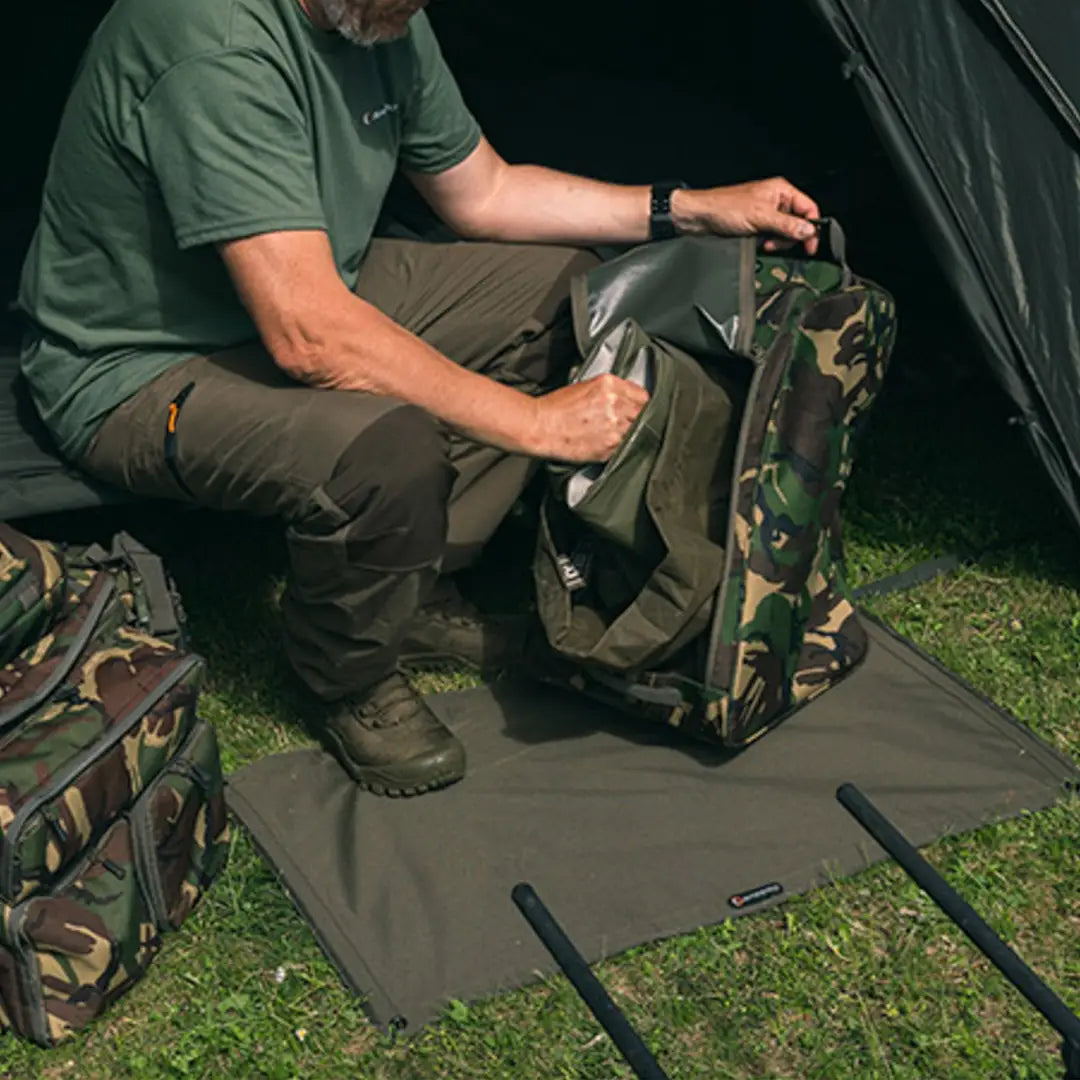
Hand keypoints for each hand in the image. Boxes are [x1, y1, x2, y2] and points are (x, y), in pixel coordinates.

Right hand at [530, 374, 648, 462]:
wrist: (540, 427)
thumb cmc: (555, 407)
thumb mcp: (585, 386)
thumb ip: (610, 390)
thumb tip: (626, 399)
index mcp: (609, 385)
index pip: (643, 396)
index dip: (638, 404)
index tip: (634, 408)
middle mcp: (615, 404)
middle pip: (642, 414)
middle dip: (634, 418)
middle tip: (620, 422)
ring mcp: (615, 428)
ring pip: (635, 432)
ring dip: (627, 433)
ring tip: (609, 433)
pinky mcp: (609, 447)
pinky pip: (624, 447)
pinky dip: (618, 446)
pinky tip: (603, 442)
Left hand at [672, 177, 821, 254]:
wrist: (700, 217)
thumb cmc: (724, 207)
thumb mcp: (761, 217)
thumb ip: (787, 224)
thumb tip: (808, 230)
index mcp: (781, 190)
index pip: (808, 208)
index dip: (811, 227)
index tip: (810, 245)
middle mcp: (775, 200)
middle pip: (798, 222)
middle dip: (791, 236)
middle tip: (778, 243)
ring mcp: (766, 213)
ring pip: (784, 232)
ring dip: (778, 241)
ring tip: (766, 243)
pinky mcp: (756, 225)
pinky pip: (771, 236)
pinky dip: (768, 243)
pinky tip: (760, 243)